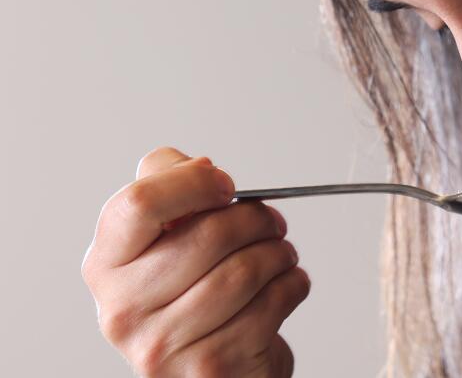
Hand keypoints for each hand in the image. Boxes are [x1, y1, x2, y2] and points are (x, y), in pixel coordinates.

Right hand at [82, 147, 309, 376]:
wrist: (216, 373)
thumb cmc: (196, 295)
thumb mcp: (167, 240)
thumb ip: (170, 190)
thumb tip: (200, 167)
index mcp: (105, 265)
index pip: (138, 204)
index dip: (194, 183)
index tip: (226, 187)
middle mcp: (122, 309)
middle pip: (209, 234)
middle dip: (257, 220)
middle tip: (272, 224)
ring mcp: (162, 346)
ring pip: (245, 270)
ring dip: (280, 254)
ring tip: (281, 256)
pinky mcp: (208, 367)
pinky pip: (271, 303)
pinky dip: (293, 285)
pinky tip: (286, 287)